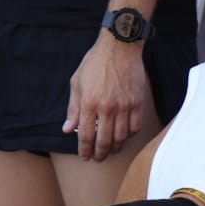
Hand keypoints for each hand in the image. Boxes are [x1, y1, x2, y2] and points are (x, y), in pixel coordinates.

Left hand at [62, 34, 148, 161]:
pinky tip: (123, 136)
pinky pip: (134, 128)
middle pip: (104, 141)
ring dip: (114, 148)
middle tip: (97, 158)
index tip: (84, 156)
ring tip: (110, 150)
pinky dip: (128, 136)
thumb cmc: (95, 63)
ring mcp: (124, 106)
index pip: (86, 135)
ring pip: (120, 138)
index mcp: (89, 103)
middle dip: (99, 154)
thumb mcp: (77, 82)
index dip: (84, 150)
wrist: (119, 47)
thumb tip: (67, 129)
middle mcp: (107, 108)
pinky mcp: (137, 103)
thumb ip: (73, 108)